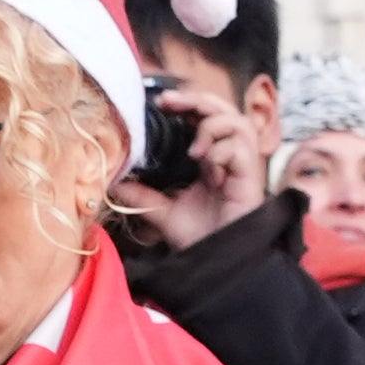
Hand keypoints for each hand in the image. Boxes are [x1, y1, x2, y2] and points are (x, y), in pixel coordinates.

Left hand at [113, 87, 267, 251]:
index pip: (205, 117)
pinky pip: (240, 148)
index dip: (187, 104)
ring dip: (211, 127)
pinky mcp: (252, 177)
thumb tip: (113, 182)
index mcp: (212, 158)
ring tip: (195, 152)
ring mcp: (243, 165)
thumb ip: (142, 196)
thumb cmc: (198, 239)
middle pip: (223, 108)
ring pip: (236, 122)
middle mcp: (230, 156)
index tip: (161, 103)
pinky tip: (212, 173)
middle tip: (170, 102)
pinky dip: (222, 152)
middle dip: (197, 100)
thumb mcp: (162, 213)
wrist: (217, 264)